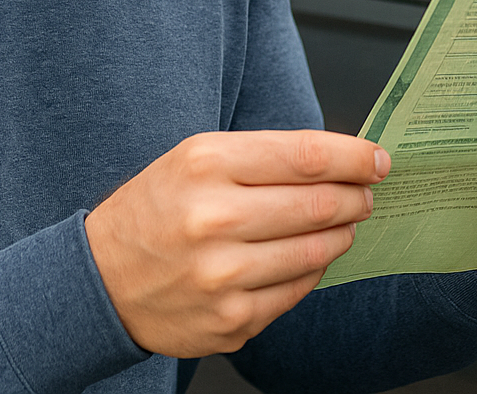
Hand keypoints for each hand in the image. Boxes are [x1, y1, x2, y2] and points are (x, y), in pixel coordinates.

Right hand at [85, 130, 388, 356]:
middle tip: (365, 193)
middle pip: (319, 204)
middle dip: (355, 197)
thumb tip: (339, 158)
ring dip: (342, 234)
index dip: (354, 157)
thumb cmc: (155, 210)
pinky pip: (298, 290)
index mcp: (206, 164)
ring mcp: (223, 276)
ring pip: (316, 250)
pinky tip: (307, 256)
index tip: (377, 159)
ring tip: (342, 224)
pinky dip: (313, 270)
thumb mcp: (194, 159)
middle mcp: (214, 218)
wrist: (100, 281)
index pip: (306, 156)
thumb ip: (263, 156)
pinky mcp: (231, 320)